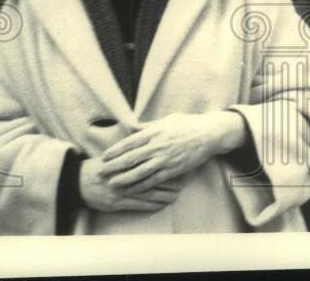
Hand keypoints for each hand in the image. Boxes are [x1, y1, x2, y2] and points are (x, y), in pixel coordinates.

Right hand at [78, 157, 180, 212]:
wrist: (77, 182)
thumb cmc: (98, 167)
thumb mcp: (114, 154)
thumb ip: (130, 148)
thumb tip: (146, 137)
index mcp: (124, 161)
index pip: (148, 162)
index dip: (164, 164)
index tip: (176, 164)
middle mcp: (124, 175)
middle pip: (151, 177)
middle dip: (167, 182)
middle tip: (182, 183)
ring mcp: (121, 190)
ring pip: (147, 193)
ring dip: (162, 195)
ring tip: (176, 195)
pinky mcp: (117, 203)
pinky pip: (138, 205)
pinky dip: (151, 205)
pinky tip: (161, 205)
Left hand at [98, 111, 246, 193]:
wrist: (209, 134)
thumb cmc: (188, 124)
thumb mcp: (168, 119)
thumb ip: (150, 125)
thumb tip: (134, 127)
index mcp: (155, 131)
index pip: (130, 142)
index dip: (116, 150)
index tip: (104, 156)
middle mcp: (158, 145)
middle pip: (131, 158)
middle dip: (114, 166)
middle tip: (100, 172)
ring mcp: (165, 158)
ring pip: (140, 171)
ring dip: (124, 179)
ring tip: (111, 184)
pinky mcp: (173, 169)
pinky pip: (154, 180)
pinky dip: (141, 186)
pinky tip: (132, 190)